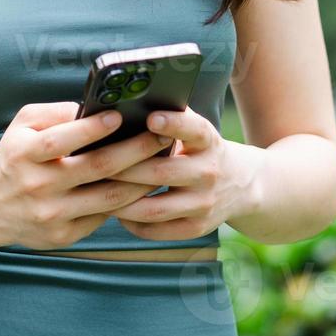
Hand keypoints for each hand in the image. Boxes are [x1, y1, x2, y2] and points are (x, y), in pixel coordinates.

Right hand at [0, 102, 170, 250]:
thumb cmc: (14, 157)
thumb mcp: (22, 126)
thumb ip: (55, 112)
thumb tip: (94, 108)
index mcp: (24, 154)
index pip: (62, 140)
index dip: (92, 128)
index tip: (121, 116)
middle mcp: (37, 186)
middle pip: (95, 168)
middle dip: (134, 150)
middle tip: (161, 137)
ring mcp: (51, 215)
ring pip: (108, 197)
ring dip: (141, 179)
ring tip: (162, 162)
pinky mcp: (62, 236)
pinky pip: (103, 217)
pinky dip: (126, 201)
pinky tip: (143, 186)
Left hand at [103, 104, 255, 241]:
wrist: (242, 185)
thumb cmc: (202, 150)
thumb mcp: (198, 131)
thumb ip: (172, 119)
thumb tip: (127, 106)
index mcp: (208, 142)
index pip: (194, 130)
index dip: (173, 124)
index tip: (150, 117)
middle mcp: (209, 172)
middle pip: (161, 172)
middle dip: (124, 168)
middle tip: (94, 163)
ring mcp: (204, 204)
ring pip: (155, 208)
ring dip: (122, 202)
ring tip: (95, 193)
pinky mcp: (197, 228)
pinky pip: (158, 230)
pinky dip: (133, 224)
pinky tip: (116, 213)